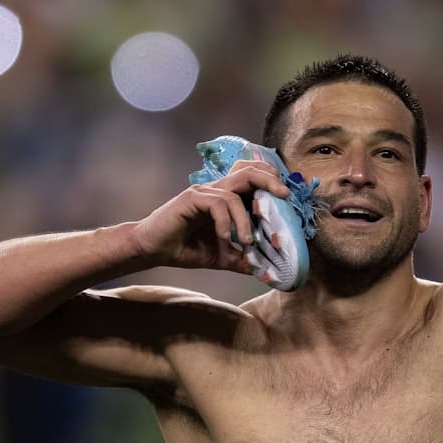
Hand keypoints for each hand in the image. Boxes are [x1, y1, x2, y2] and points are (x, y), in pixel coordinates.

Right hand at [132, 159, 290, 273]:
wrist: (152, 250)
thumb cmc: (185, 248)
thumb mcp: (221, 256)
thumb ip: (243, 260)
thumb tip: (267, 272)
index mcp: (226, 198)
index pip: (254, 180)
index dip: (273, 184)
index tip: (289, 200)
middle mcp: (216, 190)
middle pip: (249, 171)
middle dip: (270, 180)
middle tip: (285, 196)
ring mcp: (203, 192)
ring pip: (235, 192)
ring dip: (246, 219)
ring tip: (248, 243)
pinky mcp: (190, 199)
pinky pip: (216, 204)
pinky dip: (226, 223)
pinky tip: (225, 240)